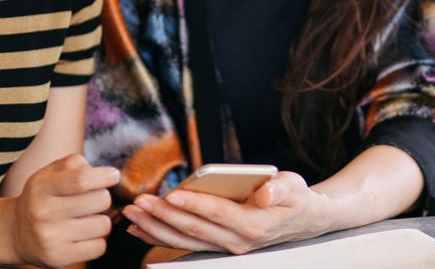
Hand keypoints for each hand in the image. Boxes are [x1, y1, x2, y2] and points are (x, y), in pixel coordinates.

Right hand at [10, 154, 119, 266]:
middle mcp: (44, 213)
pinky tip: (84, 235)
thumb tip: (103, 173)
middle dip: (104, 197)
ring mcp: (50, 238)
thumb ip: (73, 163)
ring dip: (102, 220)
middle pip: (99, 201)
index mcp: (43, 187)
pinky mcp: (59, 258)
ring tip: (88, 219)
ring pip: (103, 225)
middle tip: (95, 200)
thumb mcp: (49, 173)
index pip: (82, 179)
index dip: (104, 176)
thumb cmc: (41, 197)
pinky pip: (99, 247)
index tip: (112, 176)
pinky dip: (98, 240)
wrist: (15, 233)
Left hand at [123, 170, 327, 254]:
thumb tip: (266, 190)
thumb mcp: (294, 187)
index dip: (194, 204)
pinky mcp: (216, 245)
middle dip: (163, 215)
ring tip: (131, 214)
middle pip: (194, 229)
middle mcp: (237, 242)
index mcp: (254, 225)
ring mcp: (225, 247)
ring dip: (155, 228)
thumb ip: (280, 188)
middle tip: (139, 202)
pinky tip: (139, 229)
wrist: (302, 221)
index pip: (218, 214)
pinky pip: (183, 243)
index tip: (171, 194)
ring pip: (183, 240)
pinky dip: (159, 237)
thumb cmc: (294, 198)